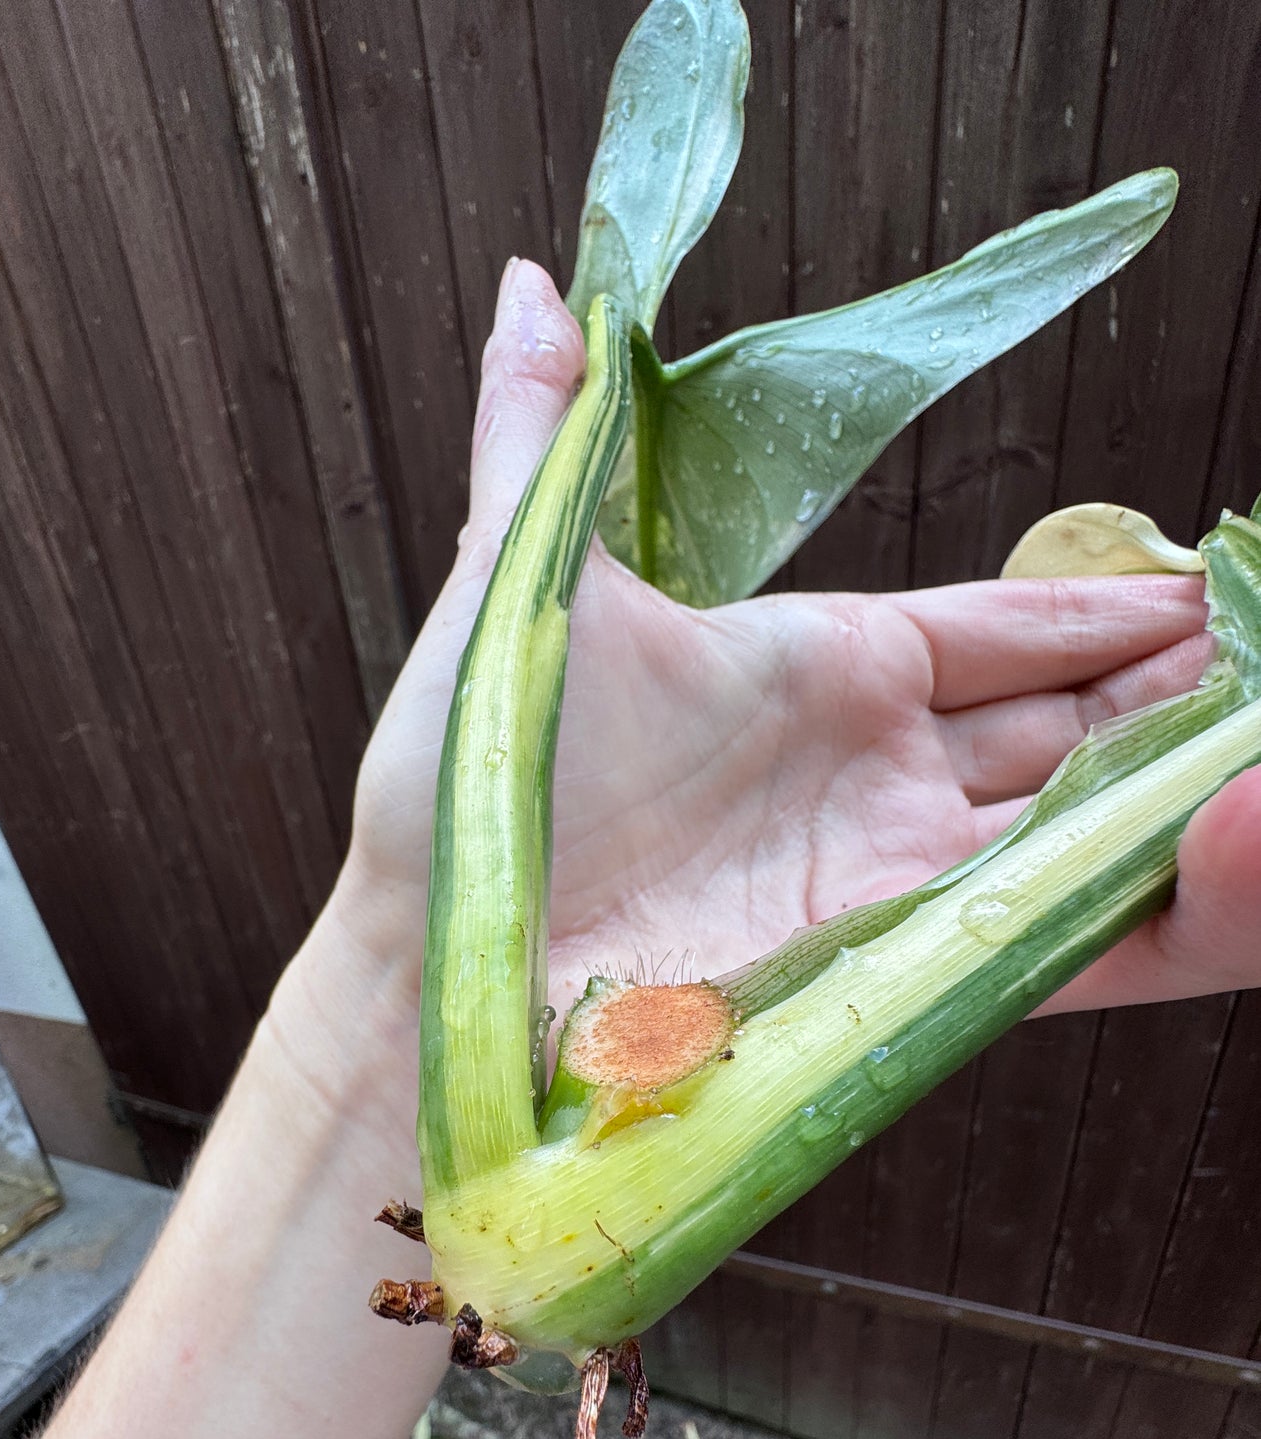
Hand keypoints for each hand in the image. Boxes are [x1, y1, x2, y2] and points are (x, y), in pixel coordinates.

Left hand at [334, 259, 1260, 1036]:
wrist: (436, 959)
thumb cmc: (468, 781)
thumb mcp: (517, 582)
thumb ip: (543, 438)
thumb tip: (531, 289)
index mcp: (813, 671)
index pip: (1000, 629)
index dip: (1103, 608)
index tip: (1201, 581)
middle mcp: (869, 777)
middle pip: (1064, 726)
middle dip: (1169, 696)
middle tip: (1253, 663)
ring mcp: (888, 877)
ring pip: (1082, 826)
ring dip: (1178, 791)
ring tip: (1254, 749)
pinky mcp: (895, 971)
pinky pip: (1063, 938)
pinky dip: (1162, 906)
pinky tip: (1230, 854)